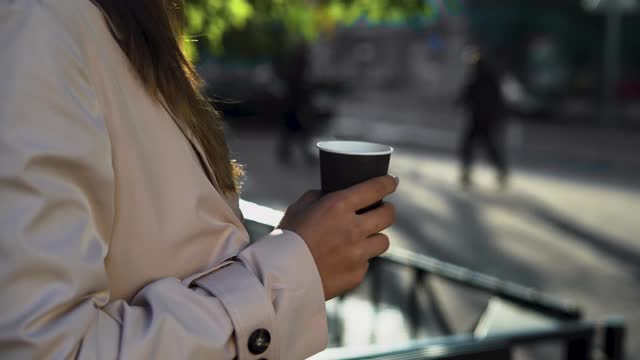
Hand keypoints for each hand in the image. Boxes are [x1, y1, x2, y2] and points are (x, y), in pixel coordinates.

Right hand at [279, 175, 397, 299]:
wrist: (278, 278)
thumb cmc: (285, 238)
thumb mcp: (299, 208)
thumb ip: (320, 198)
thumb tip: (331, 194)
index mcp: (338, 206)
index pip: (376, 189)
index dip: (388, 183)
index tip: (392, 181)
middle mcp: (353, 229)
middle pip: (388, 215)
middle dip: (387, 210)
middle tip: (381, 209)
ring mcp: (358, 254)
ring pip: (383, 241)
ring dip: (375, 236)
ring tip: (364, 237)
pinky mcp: (357, 274)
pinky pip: (366, 263)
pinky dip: (358, 259)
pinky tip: (344, 260)